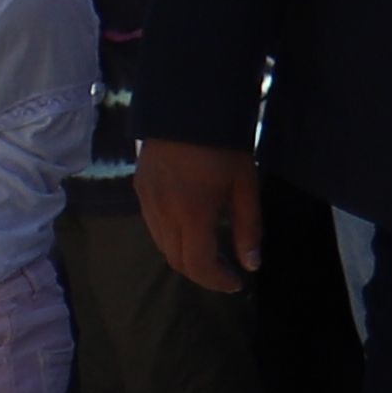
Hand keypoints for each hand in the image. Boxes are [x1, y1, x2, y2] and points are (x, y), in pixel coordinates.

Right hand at [137, 136, 263, 291]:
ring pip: (161, 245)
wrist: (187, 108)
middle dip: (201, 272)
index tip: (236, 284)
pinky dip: (171, 238)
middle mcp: (162, 212)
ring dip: (185, 257)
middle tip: (226, 272)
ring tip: (212, 254)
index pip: (198, 264)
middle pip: (176, 259)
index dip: (217, 280)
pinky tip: (191, 231)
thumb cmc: (224, 147)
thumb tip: (252, 264)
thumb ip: (248, 228)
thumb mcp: (245, 187)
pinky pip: (153, 226)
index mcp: (191, 213)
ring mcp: (146, 200)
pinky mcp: (139, 189)